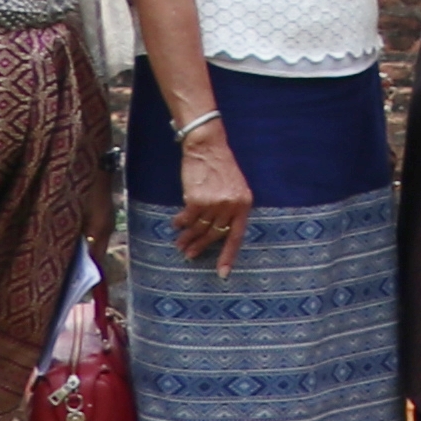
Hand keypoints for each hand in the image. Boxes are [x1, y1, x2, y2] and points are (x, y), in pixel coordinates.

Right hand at [174, 142, 257, 271]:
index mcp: (244, 204)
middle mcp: (231, 206)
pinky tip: (176, 224)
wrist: (207, 146)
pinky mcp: (197, 200)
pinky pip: (186, 219)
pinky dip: (180, 223)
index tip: (223, 274)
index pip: (237, 236)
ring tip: (179, 244)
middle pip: (214, 234)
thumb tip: (216, 230)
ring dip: (187, 237)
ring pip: (199, 228)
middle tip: (189, 255)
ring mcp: (215, 204)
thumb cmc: (220, 166)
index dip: (229, 255)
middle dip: (200, 246)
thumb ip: (229, 208)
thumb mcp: (234, 187)